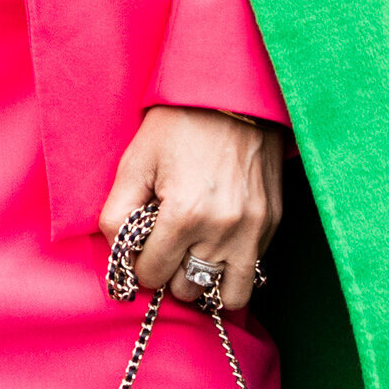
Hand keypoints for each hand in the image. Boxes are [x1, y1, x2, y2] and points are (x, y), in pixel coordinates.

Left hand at [98, 106, 283, 312]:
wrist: (235, 94)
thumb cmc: (179, 124)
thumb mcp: (135, 162)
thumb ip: (116, 214)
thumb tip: (120, 254)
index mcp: (184, 216)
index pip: (153, 276)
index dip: (140, 263)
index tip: (142, 245)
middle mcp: (224, 230)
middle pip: (188, 290)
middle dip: (172, 272)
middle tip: (166, 246)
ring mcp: (254, 229)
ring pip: (229, 294)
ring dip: (206, 279)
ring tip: (194, 254)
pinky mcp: (272, 221)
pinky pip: (252, 267)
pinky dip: (232, 263)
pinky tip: (218, 238)